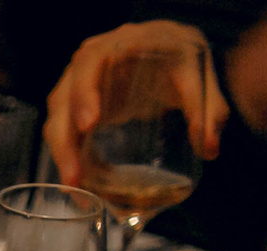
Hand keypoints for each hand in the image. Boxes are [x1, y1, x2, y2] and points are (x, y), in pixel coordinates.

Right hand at [44, 21, 228, 185]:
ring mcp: (79, 89)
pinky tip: (81, 183)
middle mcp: (89, 66)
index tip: (89, 124)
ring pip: (58, 122)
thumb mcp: (198, 76)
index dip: (84, 92)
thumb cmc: (179, 59)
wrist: (168, 56)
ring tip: (75, 188)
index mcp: (117, 45)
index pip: (89, 63)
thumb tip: (208, 148)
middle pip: (62, 100)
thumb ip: (207, 109)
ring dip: (63, 157)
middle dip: (65, 140)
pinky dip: (72, 159)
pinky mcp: (79, 110)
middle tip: (74, 175)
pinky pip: (67, 135)